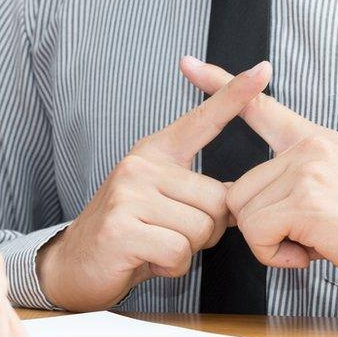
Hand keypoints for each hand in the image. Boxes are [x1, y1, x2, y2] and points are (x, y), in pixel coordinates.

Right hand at [37, 61, 271, 311]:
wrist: (74, 264)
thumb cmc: (127, 233)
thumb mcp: (159, 199)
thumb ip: (194, 191)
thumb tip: (236, 198)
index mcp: (154, 153)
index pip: (202, 120)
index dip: (234, 95)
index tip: (263, 69)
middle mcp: (140, 166)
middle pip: (216, 200)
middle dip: (205, 231)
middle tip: (170, 234)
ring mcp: (128, 195)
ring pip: (200, 230)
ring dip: (186, 251)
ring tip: (154, 247)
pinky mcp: (121, 229)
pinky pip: (178, 252)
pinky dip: (171, 266)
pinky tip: (146, 260)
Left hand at [180, 58, 337, 301]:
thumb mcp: (336, 187)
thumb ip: (293, 179)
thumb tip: (250, 197)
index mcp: (314, 140)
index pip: (259, 106)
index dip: (221, 85)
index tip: (188, 64)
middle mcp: (309, 147)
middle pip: (238, 190)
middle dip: (263, 225)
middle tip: (310, 232)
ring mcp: (307, 171)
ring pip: (244, 215)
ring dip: (272, 242)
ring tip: (316, 240)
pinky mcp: (306, 201)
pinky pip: (256, 235)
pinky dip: (277, 256)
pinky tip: (313, 252)